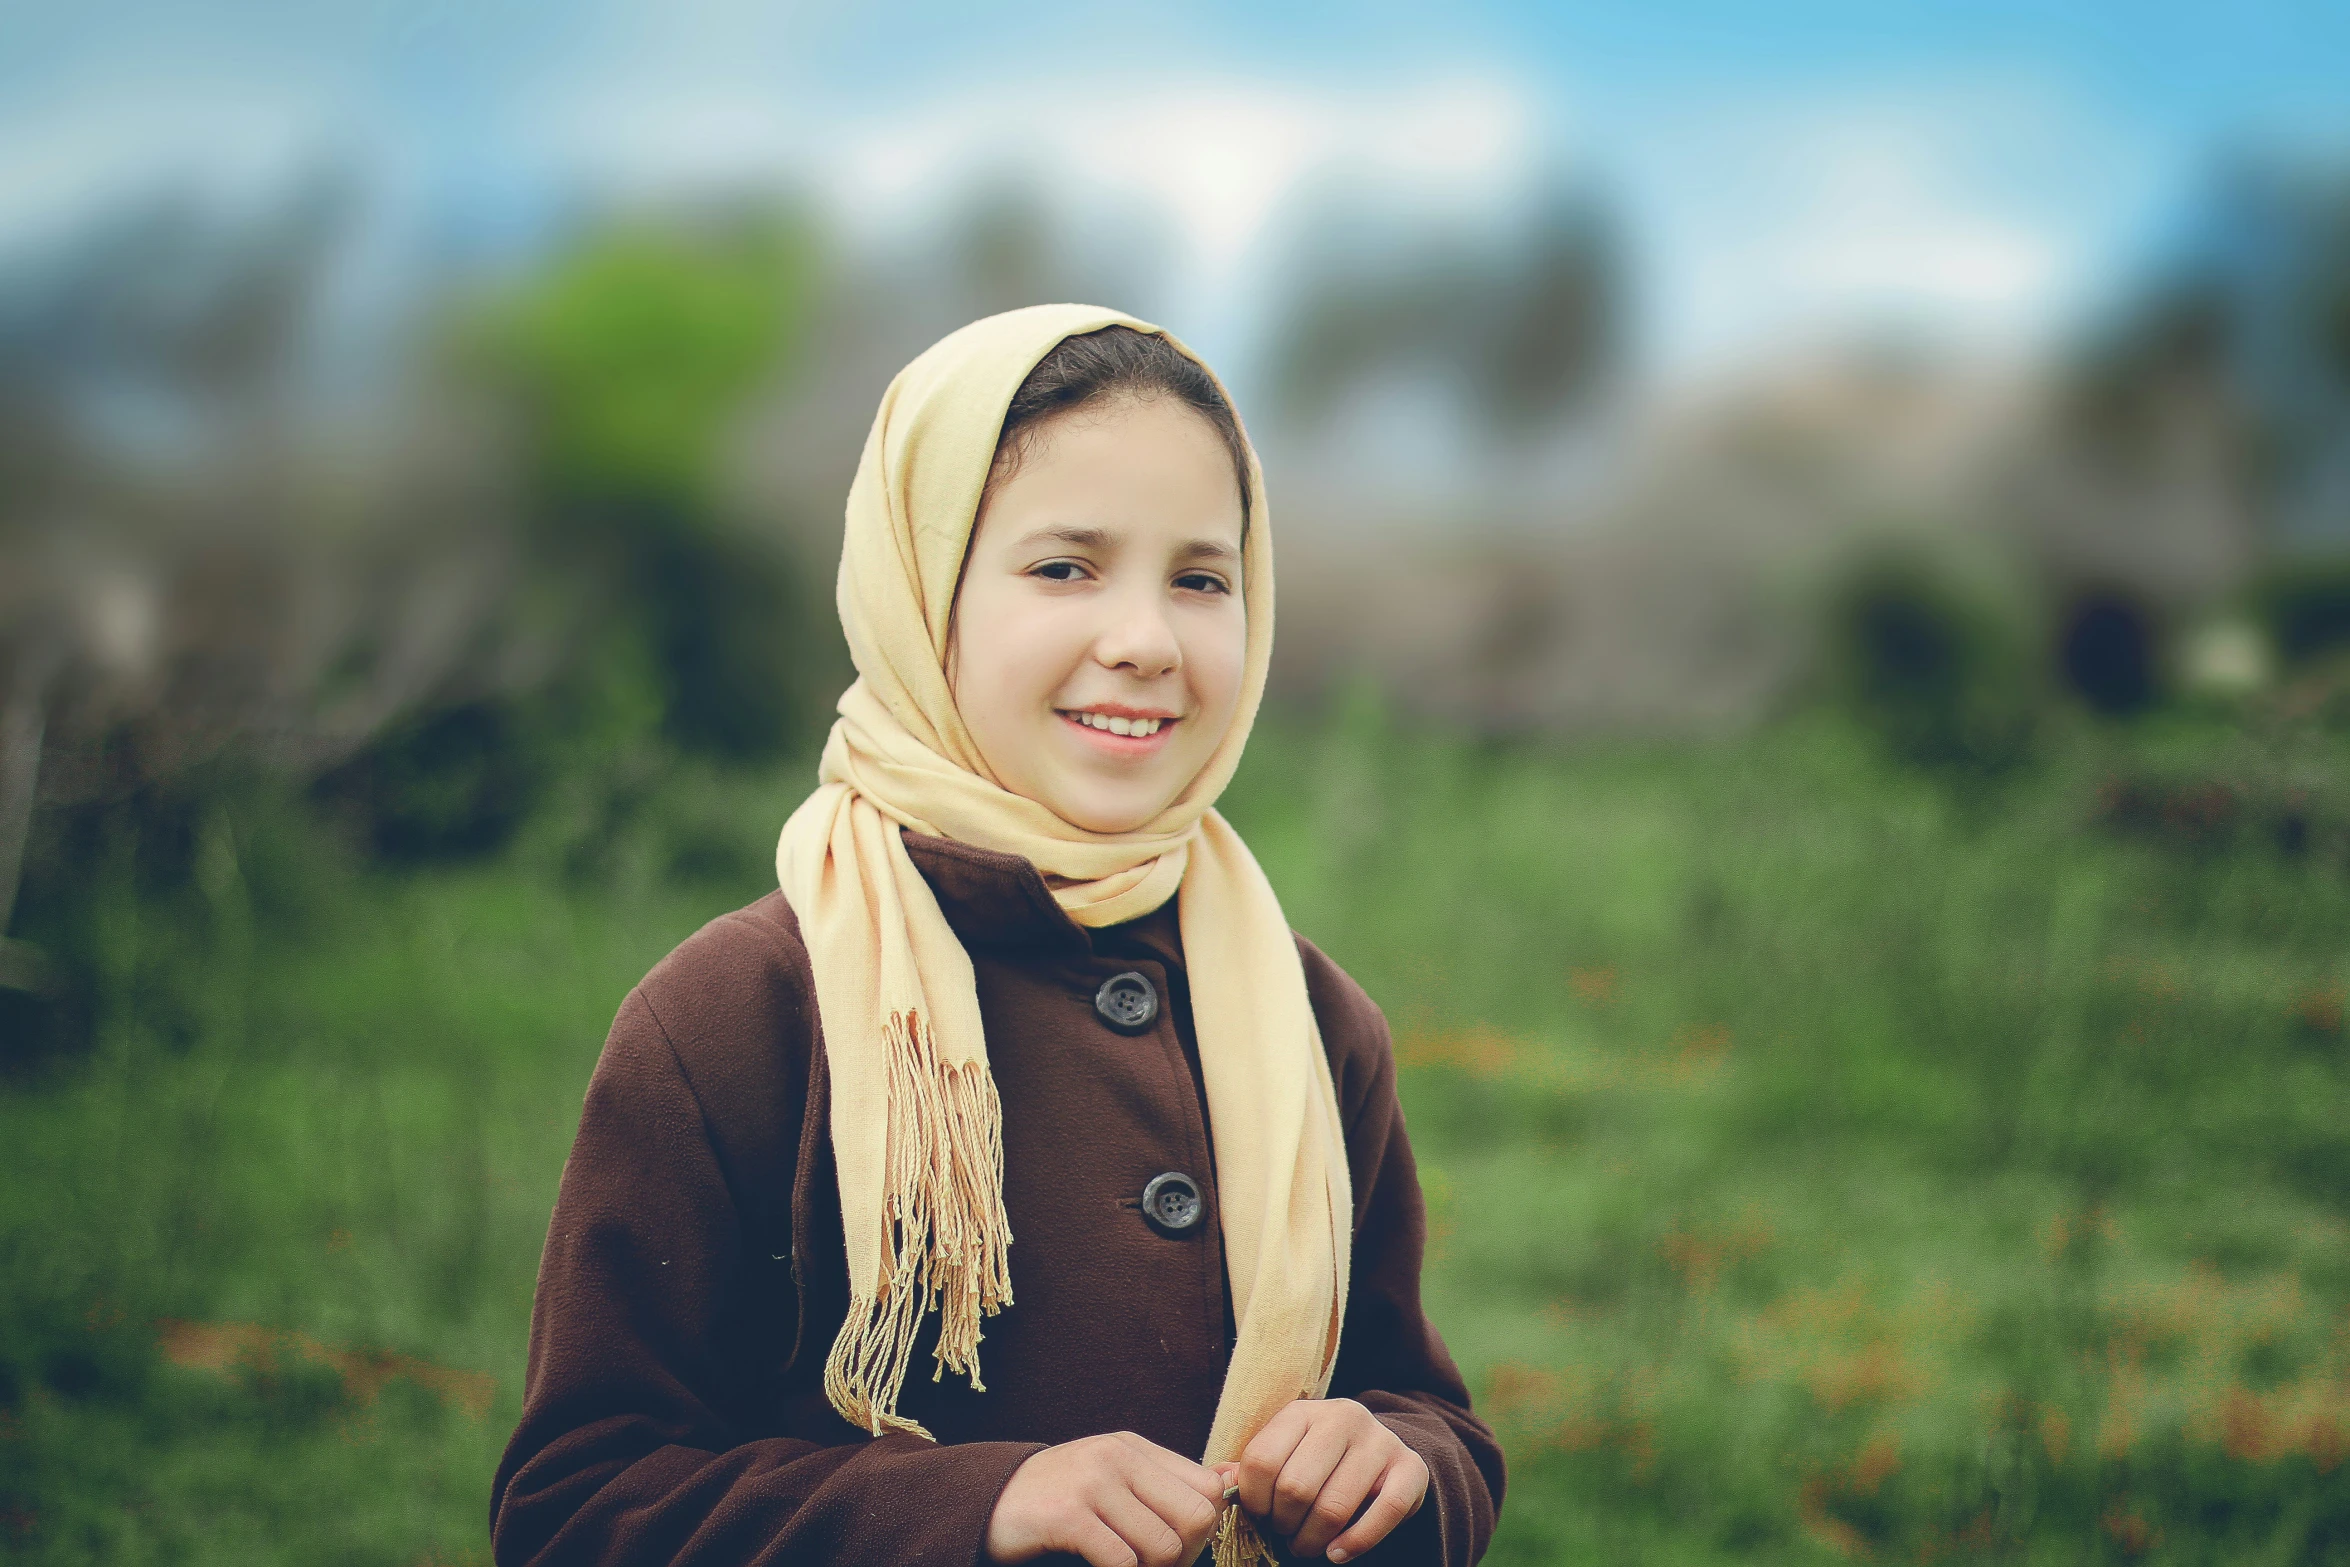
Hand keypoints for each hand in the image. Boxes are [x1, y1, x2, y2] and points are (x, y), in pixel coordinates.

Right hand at [985, 1430, 1226, 1566]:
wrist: (987, 1502)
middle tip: (1151, 1566)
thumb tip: (1233, 1477)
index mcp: (1136, 1448)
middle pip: (1196, 1518)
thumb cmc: (1060, 1501)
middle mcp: (1118, 1456)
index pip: (1209, 1488)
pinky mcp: (1068, 1514)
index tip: (1174, 1548)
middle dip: (1182, 1557)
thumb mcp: (1116, 1479)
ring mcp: (1093, 1481)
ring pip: (1162, 1546)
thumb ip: (1168, 1483)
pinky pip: (1121, 1561)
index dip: (1202, 1531)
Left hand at [1220, 1398, 1428, 1563]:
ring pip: (1334, 1506)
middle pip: (1295, 1487)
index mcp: (1302, 1411)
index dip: (1253, 1500)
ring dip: (1313, 1540)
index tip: (1260, 1515)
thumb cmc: (1320, 1462)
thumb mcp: (1286, 1455)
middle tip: (1286, 1534)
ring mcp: (1380, 1441)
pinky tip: (1337, 1553)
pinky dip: (1355, 1543)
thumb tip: (1215, 1480)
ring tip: (1308, 1546)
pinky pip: (1383, 1513)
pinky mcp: (1411, 1469)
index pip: (1261, 1460)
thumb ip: (1251, 1469)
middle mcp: (1342, 1417)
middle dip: (1284, 1524)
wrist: (1384, 1455)